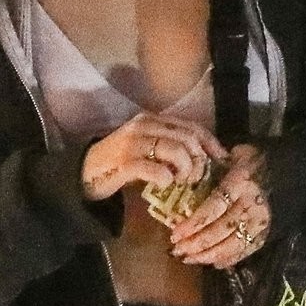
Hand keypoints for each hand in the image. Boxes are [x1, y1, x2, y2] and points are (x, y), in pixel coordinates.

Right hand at [81, 112, 226, 201]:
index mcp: (152, 120)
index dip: (211, 143)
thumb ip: (171, 147)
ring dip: (186, 170)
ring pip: (176, 150)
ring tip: (182, 182)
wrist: (84, 173)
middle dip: (200, 160)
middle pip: (188, 138)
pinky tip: (164, 185)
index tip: (221, 160)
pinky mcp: (124, 163)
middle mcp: (144, 125)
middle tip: (198, 178)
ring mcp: (133, 143)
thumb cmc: (121, 163)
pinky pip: (156, 169)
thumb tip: (205, 158)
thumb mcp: (148, 149)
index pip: (192, 126)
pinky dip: (166, 179)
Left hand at [170, 143, 271, 267]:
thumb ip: (211, 167)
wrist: (286, 169)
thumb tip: (184, 179)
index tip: (175, 233)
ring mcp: (261, 220)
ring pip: (233, 243)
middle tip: (177, 251)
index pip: (214, 207)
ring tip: (189, 259)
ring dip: (209, 255)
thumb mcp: (231, 156)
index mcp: (239, 182)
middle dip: (197, 243)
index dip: (194, 223)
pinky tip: (214, 263)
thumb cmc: (251, 161)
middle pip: (221, 229)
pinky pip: (247, 249)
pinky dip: (230, 258)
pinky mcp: (267, 231)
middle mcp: (252, 204)